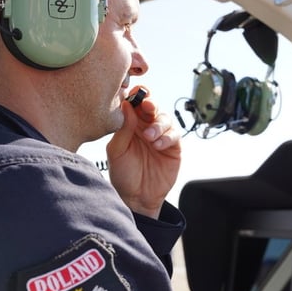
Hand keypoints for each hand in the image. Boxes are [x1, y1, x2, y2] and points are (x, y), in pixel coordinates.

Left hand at [106, 87, 180, 217]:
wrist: (137, 197)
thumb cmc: (123, 174)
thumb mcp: (116, 151)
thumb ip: (123, 128)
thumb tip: (126, 104)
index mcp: (130, 124)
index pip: (135, 103)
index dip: (136, 95)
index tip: (135, 93)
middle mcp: (146, 127)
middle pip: (152, 106)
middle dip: (150, 103)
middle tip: (147, 106)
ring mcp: (160, 136)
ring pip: (165, 118)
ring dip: (158, 124)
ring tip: (150, 137)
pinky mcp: (172, 147)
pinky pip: (174, 134)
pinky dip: (167, 137)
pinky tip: (158, 145)